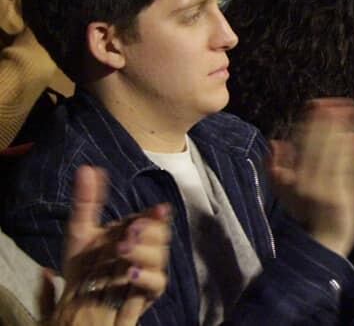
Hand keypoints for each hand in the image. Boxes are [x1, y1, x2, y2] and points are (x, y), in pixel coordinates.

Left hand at [52, 166, 170, 325]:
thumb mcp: (80, 231)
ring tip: (122, 250)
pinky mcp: (149, 292)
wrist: (75, 300)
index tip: (158, 210)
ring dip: (143, 252)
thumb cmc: (82, 266)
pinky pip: (156, 283)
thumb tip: (87, 169)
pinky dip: (145, 277)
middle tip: (132, 230)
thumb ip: (87, 201)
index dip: (156, 214)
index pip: (154, 218)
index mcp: (135, 231)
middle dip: (149, 231)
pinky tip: (130, 273)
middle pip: (161, 234)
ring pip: (159, 257)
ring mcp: (149, 269)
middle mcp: (146, 249)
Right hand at [268, 99, 353, 256]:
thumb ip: (278, 168)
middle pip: (316, 143)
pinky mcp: (343, 196)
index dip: (309, 121)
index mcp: (292, 178)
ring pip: (334, 152)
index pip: (299, 143)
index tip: (317, 104)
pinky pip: (350, 169)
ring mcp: (325, 189)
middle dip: (327, 120)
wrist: (322, 242)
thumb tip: (276, 142)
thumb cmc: (307, 213)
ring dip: (344, 130)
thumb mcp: (285, 192)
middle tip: (339, 102)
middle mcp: (306, 181)